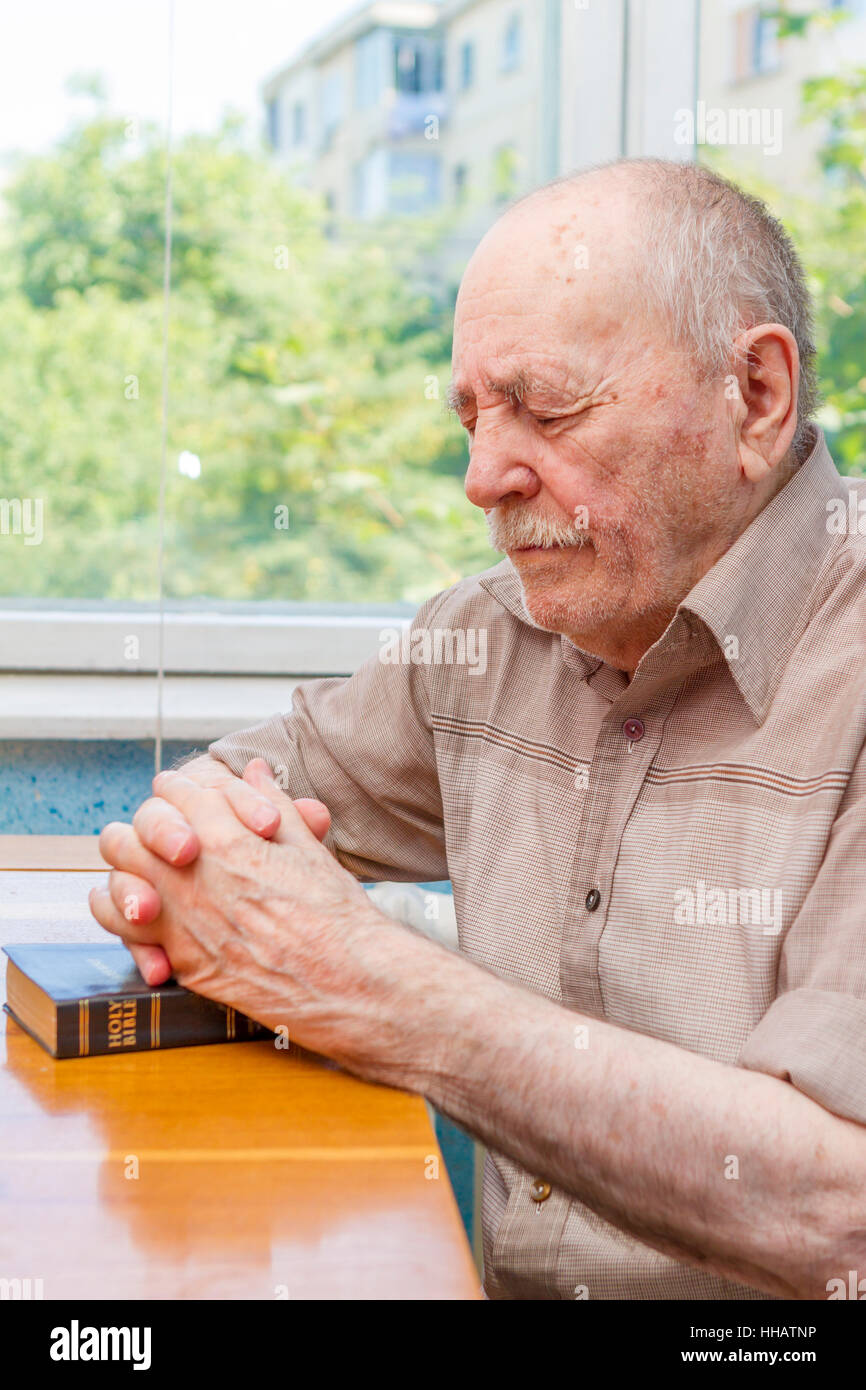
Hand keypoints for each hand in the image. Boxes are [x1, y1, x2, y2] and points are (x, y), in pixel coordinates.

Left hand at [89, 763, 429, 1078]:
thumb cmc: (335, 913)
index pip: (179, 792)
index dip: (180, 789)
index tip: (182, 794)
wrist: (345, 980)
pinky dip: (126, 917)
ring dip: (128, 868)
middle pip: (137, 830)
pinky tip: (139, 911)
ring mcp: (182, 919)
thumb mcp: (308, 847)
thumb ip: (274, 803)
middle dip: (147, 825)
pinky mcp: (181, 960)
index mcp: (228, 838)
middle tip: (160, 832)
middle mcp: (195, 876)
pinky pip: (128, 931)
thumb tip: (256, 770)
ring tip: (141, 869)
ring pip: (120, 878)